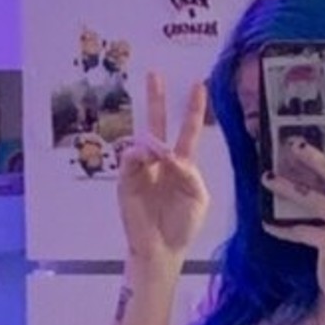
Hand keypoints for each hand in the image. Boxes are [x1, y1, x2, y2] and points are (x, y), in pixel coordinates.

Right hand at [116, 73, 209, 266]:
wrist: (162, 250)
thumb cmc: (183, 225)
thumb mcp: (198, 199)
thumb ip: (191, 175)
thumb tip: (172, 156)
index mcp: (182, 165)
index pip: (187, 132)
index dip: (193, 110)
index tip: (198, 86)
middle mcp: (161, 162)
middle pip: (157, 125)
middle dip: (156, 100)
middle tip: (155, 75)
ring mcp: (142, 170)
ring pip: (143, 143)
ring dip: (150, 142)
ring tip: (156, 154)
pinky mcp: (126, 182)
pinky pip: (129, 162)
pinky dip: (137, 157)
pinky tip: (143, 159)